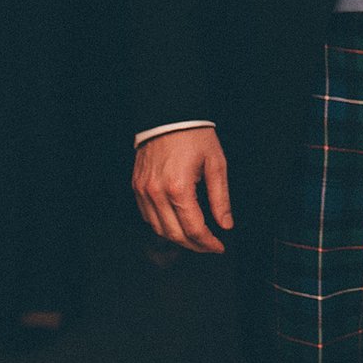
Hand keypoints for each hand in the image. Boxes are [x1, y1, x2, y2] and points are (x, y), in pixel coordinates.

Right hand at [132, 127, 231, 252]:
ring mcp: (143, 191)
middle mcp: (157, 192)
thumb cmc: (194, 135)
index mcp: (179, 188)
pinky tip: (176, 223)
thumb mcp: (216, 164)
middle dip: (195, 245)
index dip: (208, 243)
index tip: (219, 246)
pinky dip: (162, 224)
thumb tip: (225, 224)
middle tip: (210, 246)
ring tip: (196, 237)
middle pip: (175, 234)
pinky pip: (147, 216)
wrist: (170, 115)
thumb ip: (220, 198)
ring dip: (178, 237)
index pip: (193, 228)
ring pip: (159, 229)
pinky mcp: (137, 187)